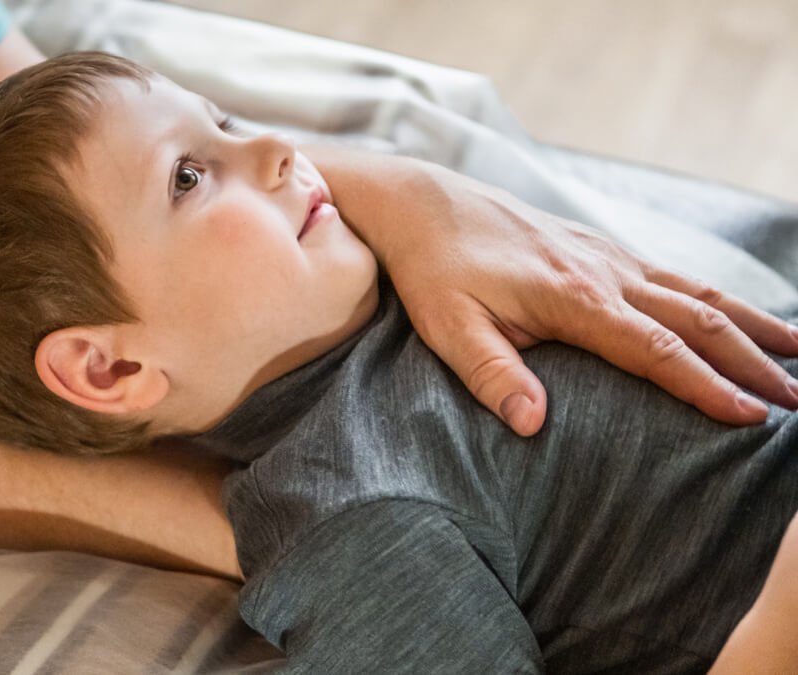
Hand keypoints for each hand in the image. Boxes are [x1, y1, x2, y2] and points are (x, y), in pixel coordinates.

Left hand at [307, 146, 797, 435]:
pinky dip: (715, 299)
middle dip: (750, 362)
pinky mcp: (598, 246)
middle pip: (694, 318)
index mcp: (572, 296)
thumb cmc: (432, 269)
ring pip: (695, 291)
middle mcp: (603, 271)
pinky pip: (672, 274)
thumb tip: (532, 424)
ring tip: (797, 356)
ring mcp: (606, 254)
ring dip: (749, 325)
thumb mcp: (446, 327)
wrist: (423, 202)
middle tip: (795, 402)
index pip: (654, 348)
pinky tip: (734, 317)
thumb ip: (490, 374)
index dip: (705, 386)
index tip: (750, 418)